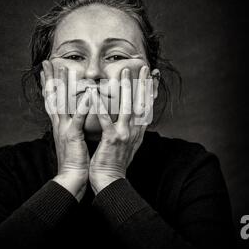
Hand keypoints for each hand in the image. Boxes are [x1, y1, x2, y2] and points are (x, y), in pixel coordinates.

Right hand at [41, 60, 91, 200]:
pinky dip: (82, 107)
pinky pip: (78, 119)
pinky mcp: (73, 136)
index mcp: (60, 124)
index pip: (53, 100)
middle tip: (46, 62)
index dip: (49, 85)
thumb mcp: (73, 139)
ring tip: (64, 68)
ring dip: (63, 85)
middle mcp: (59, 124)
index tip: (45, 71)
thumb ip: (74, 126)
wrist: (72, 178)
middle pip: (53, 96)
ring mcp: (65, 129)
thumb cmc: (75, 160)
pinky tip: (86, 94)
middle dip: (50, 78)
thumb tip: (75, 117)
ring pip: (63, 103)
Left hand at [89, 66, 152, 194]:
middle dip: (143, 84)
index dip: (150, 91)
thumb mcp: (127, 144)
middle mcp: (135, 131)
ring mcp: (125, 134)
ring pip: (128, 107)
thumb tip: (133, 119)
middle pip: (141, 103)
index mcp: (138, 131)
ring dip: (127, 88)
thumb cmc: (115, 162)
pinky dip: (101, 106)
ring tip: (124, 72)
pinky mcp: (112, 139)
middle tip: (144, 67)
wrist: (110, 181)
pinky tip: (96, 94)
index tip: (153, 77)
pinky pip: (107, 120)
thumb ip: (130, 129)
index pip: (147, 107)